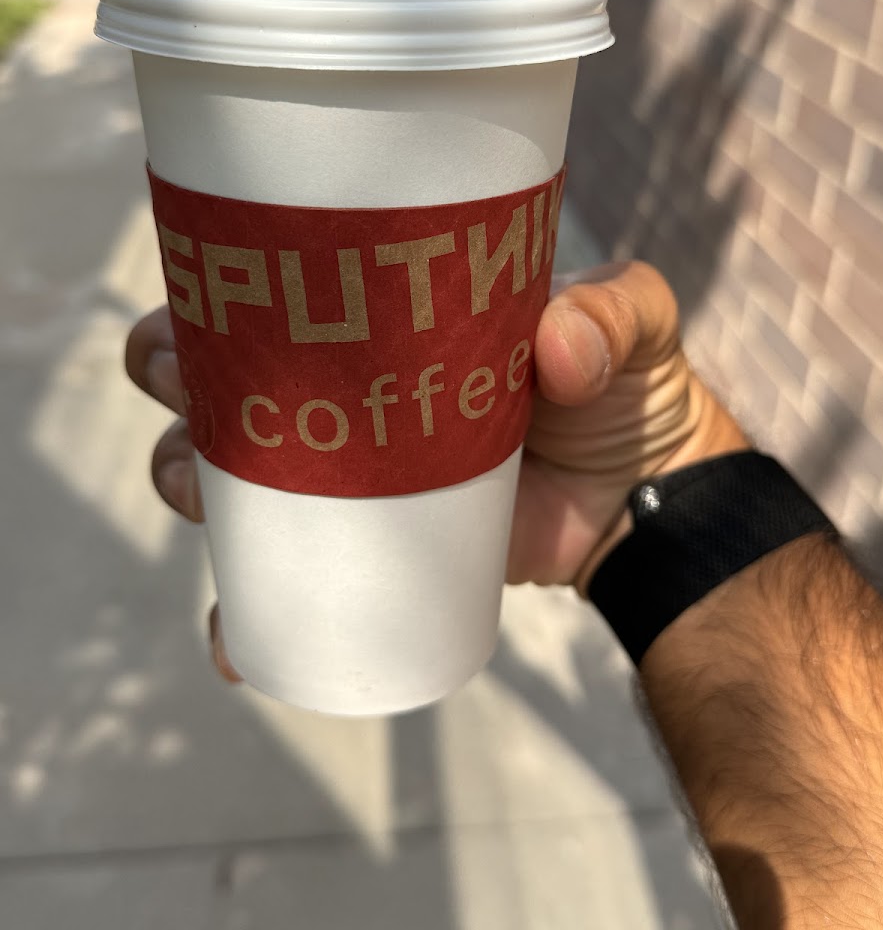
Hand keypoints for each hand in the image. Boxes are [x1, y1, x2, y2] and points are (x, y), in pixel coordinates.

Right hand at [125, 260, 746, 678]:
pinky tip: (235, 637)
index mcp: (387, 325)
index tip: (199, 299)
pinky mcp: (375, 556)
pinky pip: (289, 590)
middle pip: (228, 384)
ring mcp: (355, 482)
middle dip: (181, 380)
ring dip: (189, 482)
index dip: (217, 294)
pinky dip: (248, 614)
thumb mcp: (635, 324)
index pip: (284, 293)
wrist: (653, 502)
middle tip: (187, 384)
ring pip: (232, 480)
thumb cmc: (631, 390)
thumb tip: (557, 351)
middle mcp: (351, 398)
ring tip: (201, 492)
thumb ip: (613, 312)